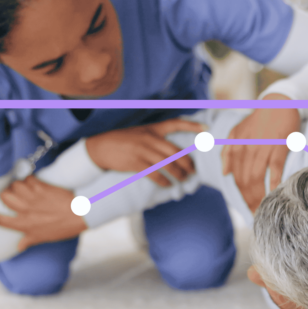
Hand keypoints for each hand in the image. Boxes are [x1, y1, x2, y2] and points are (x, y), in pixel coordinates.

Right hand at [0, 175, 87, 251]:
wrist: (81, 213)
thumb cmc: (64, 227)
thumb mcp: (45, 238)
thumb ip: (29, 240)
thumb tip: (19, 246)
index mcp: (25, 225)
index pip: (0, 220)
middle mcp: (26, 211)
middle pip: (4, 197)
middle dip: (5, 194)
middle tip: (11, 195)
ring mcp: (33, 198)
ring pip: (14, 185)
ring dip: (16, 185)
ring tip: (23, 188)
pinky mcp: (42, 187)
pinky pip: (28, 179)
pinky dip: (28, 179)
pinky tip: (33, 182)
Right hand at [86, 118, 205, 186]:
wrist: (100, 147)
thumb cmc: (121, 141)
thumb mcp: (139, 132)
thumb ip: (155, 137)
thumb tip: (172, 149)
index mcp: (152, 129)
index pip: (176, 123)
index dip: (192, 126)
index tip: (206, 129)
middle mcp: (149, 138)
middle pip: (175, 151)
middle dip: (187, 162)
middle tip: (194, 170)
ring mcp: (142, 151)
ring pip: (167, 164)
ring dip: (178, 173)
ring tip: (184, 179)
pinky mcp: (135, 163)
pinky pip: (154, 173)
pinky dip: (163, 180)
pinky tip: (168, 184)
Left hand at [221, 93, 299, 212]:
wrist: (278, 104)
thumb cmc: (258, 121)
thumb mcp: (237, 132)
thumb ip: (228, 152)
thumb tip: (224, 173)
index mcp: (236, 148)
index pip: (236, 178)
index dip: (241, 195)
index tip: (246, 208)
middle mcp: (246, 150)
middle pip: (245, 182)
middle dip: (249, 201)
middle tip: (256, 214)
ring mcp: (262, 149)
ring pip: (257, 179)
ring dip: (259, 197)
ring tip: (263, 210)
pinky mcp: (278, 148)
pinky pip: (274, 170)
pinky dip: (274, 185)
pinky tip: (275, 195)